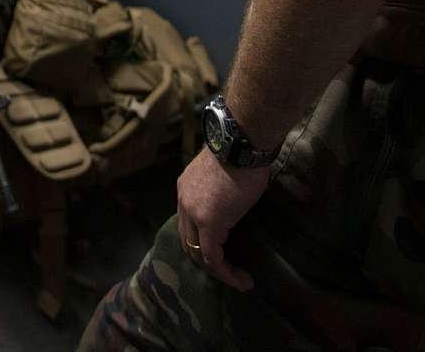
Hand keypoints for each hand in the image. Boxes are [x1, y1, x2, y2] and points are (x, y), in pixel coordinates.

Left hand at [175, 147, 269, 291]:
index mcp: (185, 188)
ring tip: (239, 281)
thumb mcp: (223, 173)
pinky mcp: (209, 223)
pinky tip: (241, 280)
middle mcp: (183, 202)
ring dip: (218, 271)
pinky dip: (226, 272)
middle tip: (228, 272)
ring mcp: (193, 213)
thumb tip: (234, 201)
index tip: (224, 252)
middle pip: (188, 240)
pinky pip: (212, 257)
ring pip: (198, 253)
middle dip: (206, 260)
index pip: (188, 223)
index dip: (202, 240)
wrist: (241, 142)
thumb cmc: (240, 152)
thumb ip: (220, 191)